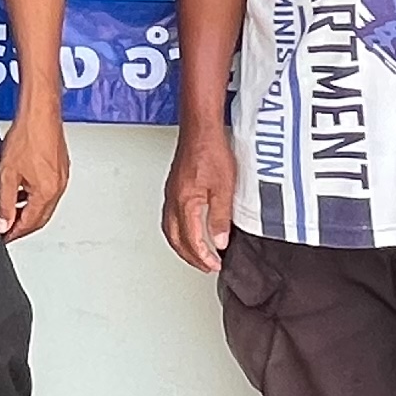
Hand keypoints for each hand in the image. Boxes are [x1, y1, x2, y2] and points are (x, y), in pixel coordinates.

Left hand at [0, 113, 70, 240]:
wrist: (40, 112)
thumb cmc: (28, 136)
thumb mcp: (7, 174)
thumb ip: (5, 202)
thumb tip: (4, 224)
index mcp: (47, 192)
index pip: (30, 224)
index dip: (14, 233)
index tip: (3, 237)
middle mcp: (58, 187)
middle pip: (41, 218)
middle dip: (23, 226)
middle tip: (7, 229)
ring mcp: (62, 177)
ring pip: (46, 205)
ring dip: (30, 212)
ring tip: (12, 212)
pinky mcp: (61, 168)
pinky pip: (49, 191)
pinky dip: (36, 198)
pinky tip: (23, 192)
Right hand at [160, 125, 235, 272]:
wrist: (200, 130)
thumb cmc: (211, 151)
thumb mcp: (224, 188)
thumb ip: (220, 217)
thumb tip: (219, 241)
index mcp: (185, 203)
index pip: (192, 240)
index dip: (203, 257)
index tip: (214, 265)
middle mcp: (173, 201)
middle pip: (176, 240)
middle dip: (191, 257)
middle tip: (206, 266)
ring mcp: (171, 195)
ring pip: (170, 231)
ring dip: (183, 247)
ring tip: (197, 255)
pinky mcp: (173, 189)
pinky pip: (170, 219)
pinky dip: (179, 233)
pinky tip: (188, 232)